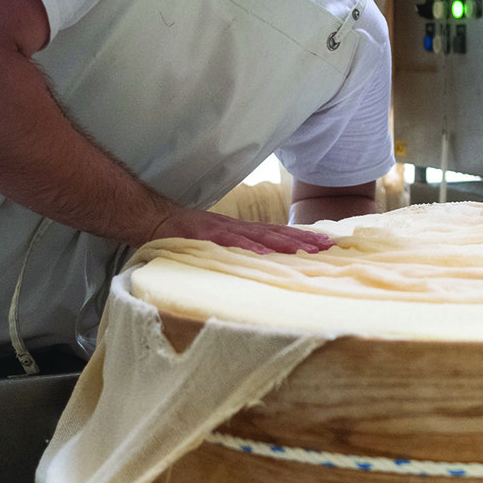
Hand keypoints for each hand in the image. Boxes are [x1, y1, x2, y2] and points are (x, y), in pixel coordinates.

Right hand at [148, 208, 333, 254]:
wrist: (152, 219)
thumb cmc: (184, 236)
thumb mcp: (216, 242)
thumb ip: (236, 250)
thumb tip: (258, 263)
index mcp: (240, 231)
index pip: (276, 233)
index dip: (302, 238)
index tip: (326, 244)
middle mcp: (235, 229)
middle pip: (276, 233)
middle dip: (303, 240)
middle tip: (330, 247)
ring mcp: (221, 232)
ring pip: (260, 237)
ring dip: (286, 243)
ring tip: (309, 250)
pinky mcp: (205, 237)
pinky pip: (230, 243)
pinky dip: (249, 248)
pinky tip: (266, 254)